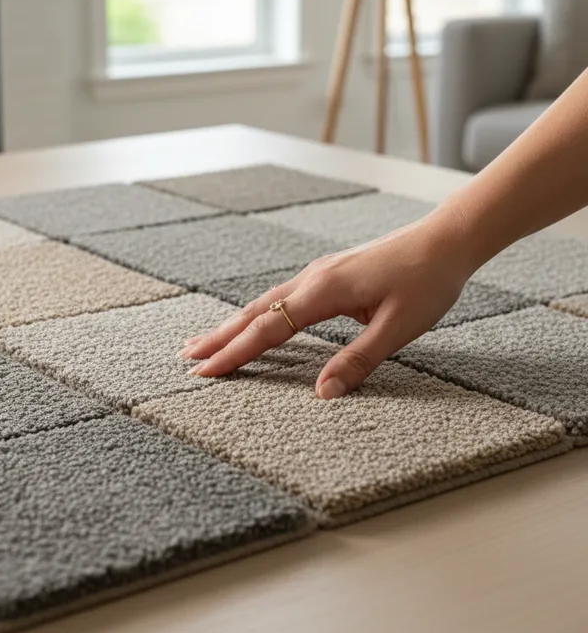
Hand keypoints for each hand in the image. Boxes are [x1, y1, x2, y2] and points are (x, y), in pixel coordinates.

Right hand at [179, 215, 475, 398]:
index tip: (204, 372)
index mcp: (323, 292)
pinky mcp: (327, 274)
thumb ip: (358, 360)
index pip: (267, 330)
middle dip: (219, 337)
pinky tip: (254, 321)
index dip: (234, 354)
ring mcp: (317, 274)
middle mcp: (311, 279)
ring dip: (233, 324)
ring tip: (208, 341)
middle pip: (254, 313)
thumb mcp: (398, 328)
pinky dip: (258, 314)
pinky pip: (280, 297)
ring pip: (264, 303)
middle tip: (185, 357)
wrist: (446, 238)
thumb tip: (323, 394)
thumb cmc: (427, 281)